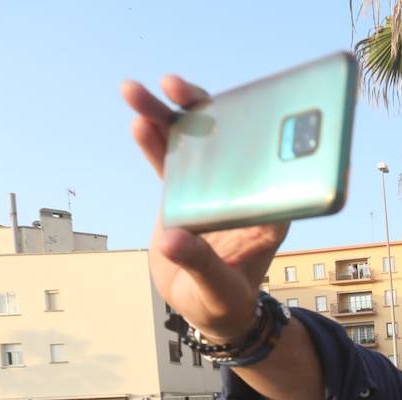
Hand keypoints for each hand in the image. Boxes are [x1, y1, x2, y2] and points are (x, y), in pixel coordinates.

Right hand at [121, 76, 288, 342]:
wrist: (209, 310)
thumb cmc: (227, 303)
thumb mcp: (218, 288)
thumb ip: (200, 263)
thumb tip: (173, 240)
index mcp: (269, 207)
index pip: (266, 157)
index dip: (249, 125)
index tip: (227, 106)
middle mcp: (245, 189)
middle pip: (224, 137)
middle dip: (199, 107)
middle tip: (174, 87)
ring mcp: (215, 186)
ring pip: (192, 142)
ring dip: (165, 115)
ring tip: (133, 91)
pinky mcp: (188, 191)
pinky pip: (171, 160)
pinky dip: (154, 140)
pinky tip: (138, 120)